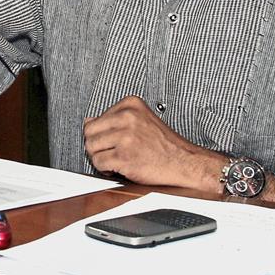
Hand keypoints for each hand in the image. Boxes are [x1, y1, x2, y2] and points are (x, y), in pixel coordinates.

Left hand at [83, 95, 222, 190]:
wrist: (186, 163)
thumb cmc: (166, 145)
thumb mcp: (142, 120)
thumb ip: (115, 119)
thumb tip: (88, 121)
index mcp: (131, 104)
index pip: (95, 119)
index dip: (102, 135)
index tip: (114, 141)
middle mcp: (127, 117)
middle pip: (89, 133)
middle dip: (97, 146)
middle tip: (111, 153)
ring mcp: (125, 136)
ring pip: (91, 148)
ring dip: (101, 158)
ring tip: (117, 160)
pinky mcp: (124, 156)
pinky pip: (98, 163)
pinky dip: (105, 169)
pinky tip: (119, 168)